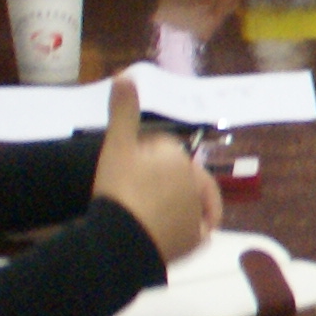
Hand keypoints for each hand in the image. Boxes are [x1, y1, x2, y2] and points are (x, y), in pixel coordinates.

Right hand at [89, 76, 219, 260]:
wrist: (121, 239)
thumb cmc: (119, 190)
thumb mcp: (117, 147)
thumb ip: (123, 112)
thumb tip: (126, 74)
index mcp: (179, 159)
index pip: (163, 150)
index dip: (144, 156)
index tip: (126, 168)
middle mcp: (195, 184)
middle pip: (179, 176)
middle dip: (163, 179)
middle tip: (135, 193)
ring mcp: (197, 214)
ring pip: (191, 202)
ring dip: (179, 203)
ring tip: (152, 212)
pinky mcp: (196, 241)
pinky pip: (198, 232)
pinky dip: (191, 230)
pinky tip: (176, 232)